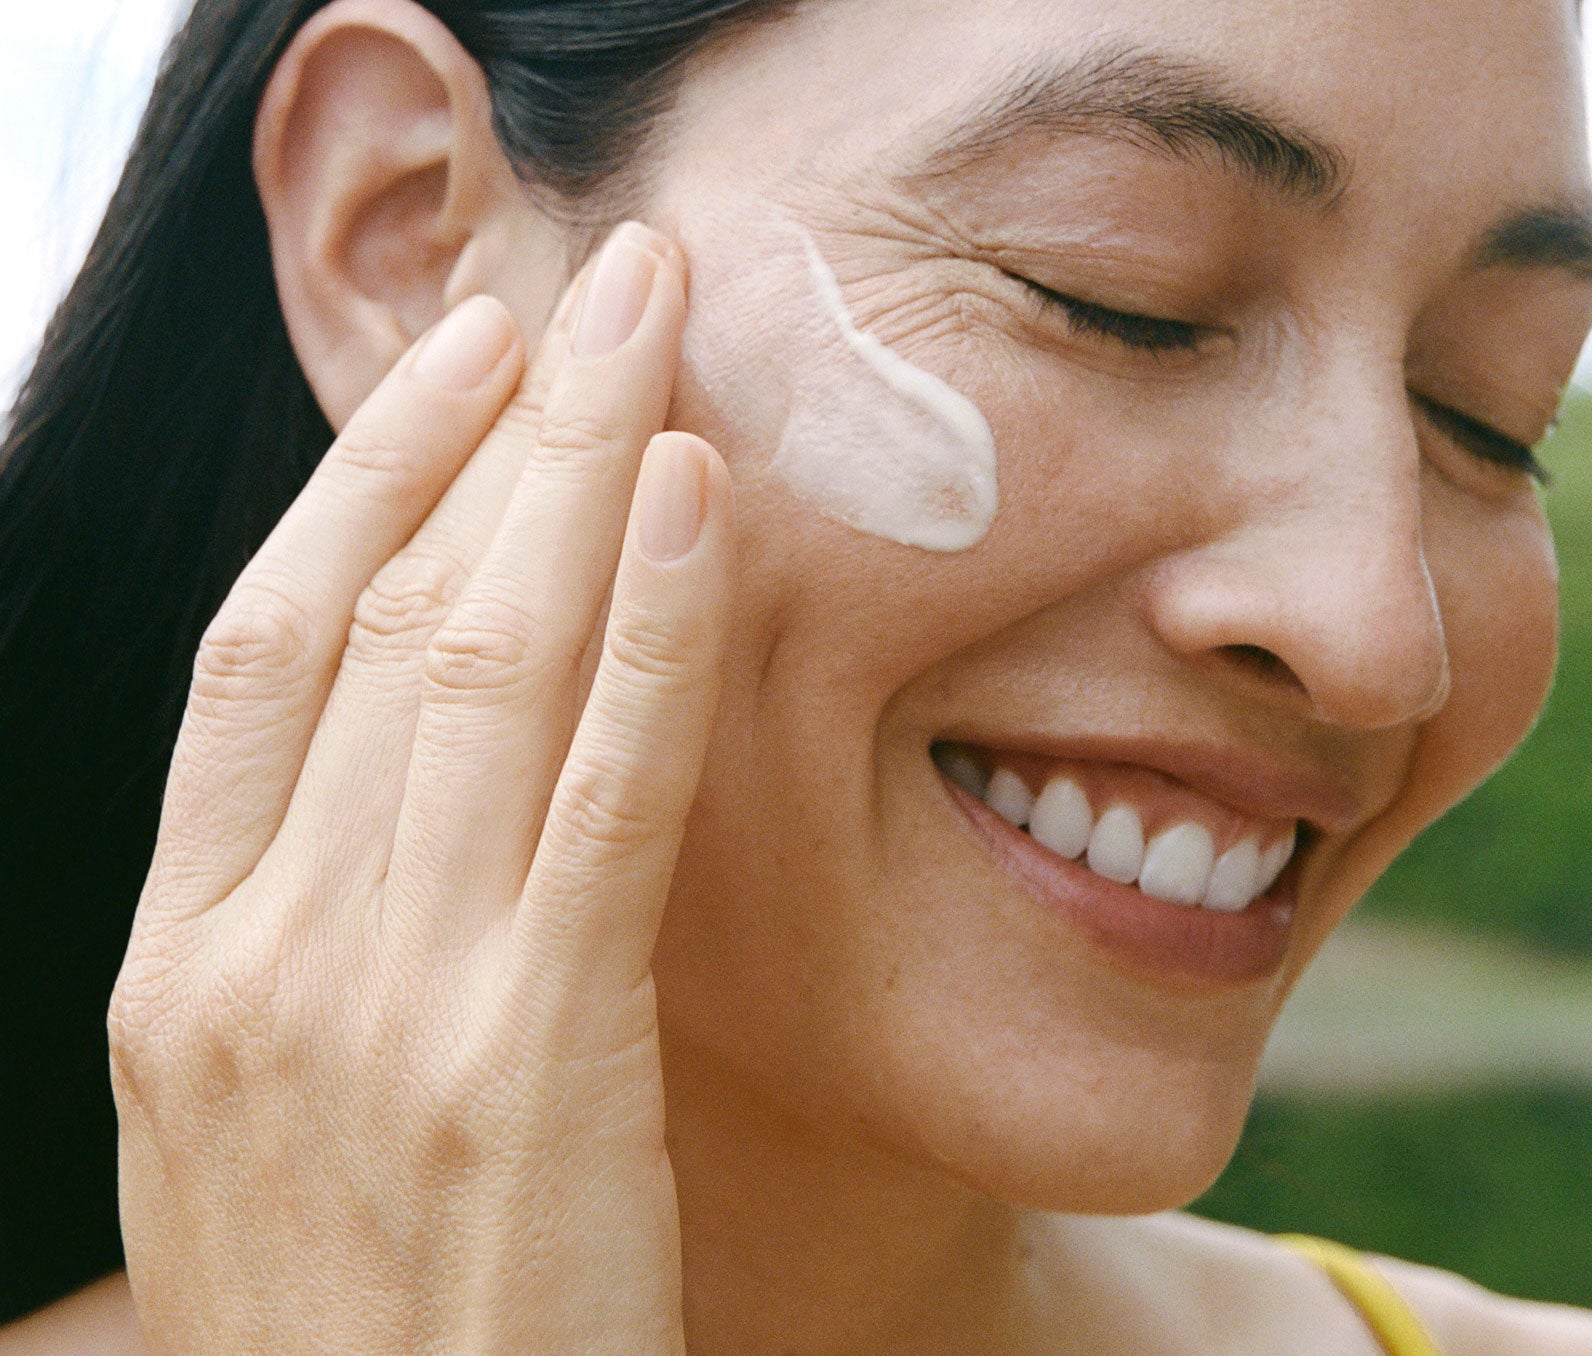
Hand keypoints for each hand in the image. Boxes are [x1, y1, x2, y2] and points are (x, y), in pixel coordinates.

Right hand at [107, 223, 730, 1353]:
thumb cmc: (359, 1322)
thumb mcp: (281, 1114)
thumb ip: (318, 934)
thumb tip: (412, 761)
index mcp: (188, 961)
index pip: (266, 647)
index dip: (361, 478)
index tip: (459, 368)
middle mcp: (261, 953)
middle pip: (380, 611)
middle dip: (489, 420)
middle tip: (579, 278)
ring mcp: (384, 998)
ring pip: (477, 659)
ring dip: (571, 466)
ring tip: (645, 322)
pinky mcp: (527, 1052)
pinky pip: (597, 786)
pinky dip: (644, 625)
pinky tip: (690, 494)